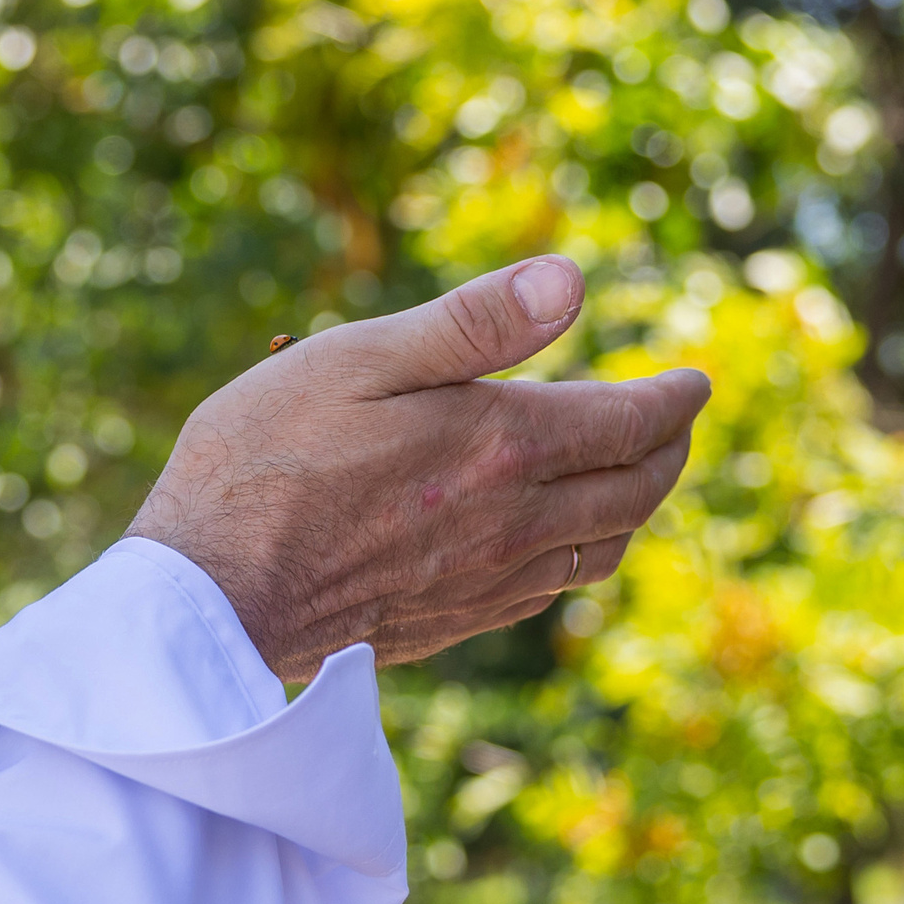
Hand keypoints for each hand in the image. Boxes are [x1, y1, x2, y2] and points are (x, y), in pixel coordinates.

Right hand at [125, 257, 708, 678]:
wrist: (210, 596)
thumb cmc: (262, 461)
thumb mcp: (357, 358)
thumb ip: (472, 323)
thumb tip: (573, 281)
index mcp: (502, 446)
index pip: (631, 423)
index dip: (674, 398)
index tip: (694, 380)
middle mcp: (514, 523)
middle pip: (635, 490)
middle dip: (669, 449)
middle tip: (676, 420)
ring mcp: (485, 583)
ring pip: (599, 549)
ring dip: (632, 506)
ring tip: (631, 477)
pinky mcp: (449, 622)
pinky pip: (547, 592)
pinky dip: (577, 558)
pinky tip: (555, 544)